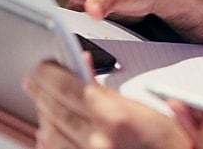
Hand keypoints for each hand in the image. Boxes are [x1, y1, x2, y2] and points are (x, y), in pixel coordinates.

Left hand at [25, 62, 190, 148]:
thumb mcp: (167, 117)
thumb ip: (127, 90)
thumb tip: (95, 62)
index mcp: (119, 119)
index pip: (70, 87)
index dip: (50, 73)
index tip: (44, 65)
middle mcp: (99, 142)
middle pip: (55, 108)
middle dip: (41, 89)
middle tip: (34, 78)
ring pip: (50, 133)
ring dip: (43, 113)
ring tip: (41, 100)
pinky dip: (48, 141)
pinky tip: (47, 132)